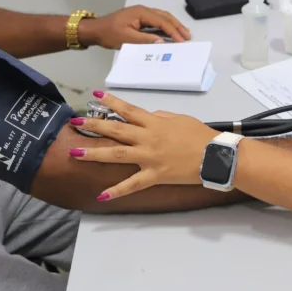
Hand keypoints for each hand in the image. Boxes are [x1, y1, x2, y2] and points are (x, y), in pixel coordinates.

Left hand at [70, 93, 218, 199]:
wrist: (216, 155)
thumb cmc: (200, 135)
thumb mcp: (180, 119)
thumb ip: (161, 118)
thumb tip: (147, 117)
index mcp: (154, 123)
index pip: (128, 110)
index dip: (112, 102)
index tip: (96, 96)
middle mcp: (147, 138)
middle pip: (116, 130)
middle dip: (94, 124)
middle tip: (76, 121)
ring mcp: (149, 158)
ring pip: (117, 154)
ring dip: (95, 153)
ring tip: (76, 152)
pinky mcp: (154, 176)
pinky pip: (133, 184)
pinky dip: (117, 190)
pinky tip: (101, 195)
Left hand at [80, 5, 191, 47]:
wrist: (95, 30)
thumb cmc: (109, 34)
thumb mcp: (126, 39)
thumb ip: (145, 40)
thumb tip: (162, 41)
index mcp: (141, 13)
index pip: (162, 21)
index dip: (173, 31)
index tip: (182, 41)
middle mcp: (143, 10)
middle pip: (165, 17)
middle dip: (177, 26)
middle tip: (188, 36)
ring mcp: (141, 13)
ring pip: (162, 17)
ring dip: (173, 25)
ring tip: (183, 34)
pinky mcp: (139, 18)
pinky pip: (156, 20)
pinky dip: (165, 26)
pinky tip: (170, 32)